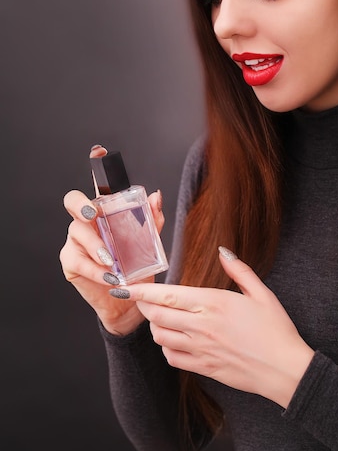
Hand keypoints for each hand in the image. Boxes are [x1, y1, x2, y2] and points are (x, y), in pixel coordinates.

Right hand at [59, 144, 164, 335]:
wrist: (129, 299)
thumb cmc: (136, 266)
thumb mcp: (149, 243)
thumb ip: (152, 219)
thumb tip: (155, 195)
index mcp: (105, 211)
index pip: (98, 184)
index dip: (96, 165)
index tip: (98, 151)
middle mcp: (87, 221)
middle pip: (73, 201)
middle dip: (82, 205)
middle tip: (96, 216)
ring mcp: (75, 241)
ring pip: (77, 232)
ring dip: (96, 247)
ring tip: (114, 262)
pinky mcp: (70, 262)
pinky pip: (78, 260)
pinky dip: (95, 269)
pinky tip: (108, 277)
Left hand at [110, 247, 313, 407]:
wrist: (285, 369)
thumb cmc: (276, 329)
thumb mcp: (261, 293)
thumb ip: (239, 270)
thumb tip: (223, 251)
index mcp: (213, 303)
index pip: (167, 296)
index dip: (141, 292)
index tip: (124, 287)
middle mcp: (202, 326)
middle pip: (157, 316)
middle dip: (144, 307)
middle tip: (141, 300)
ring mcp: (201, 349)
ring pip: (161, 337)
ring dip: (155, 327)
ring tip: (160, 319)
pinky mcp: (204, 367)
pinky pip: (172, 358)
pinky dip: (166, 348)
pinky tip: (174, 341)